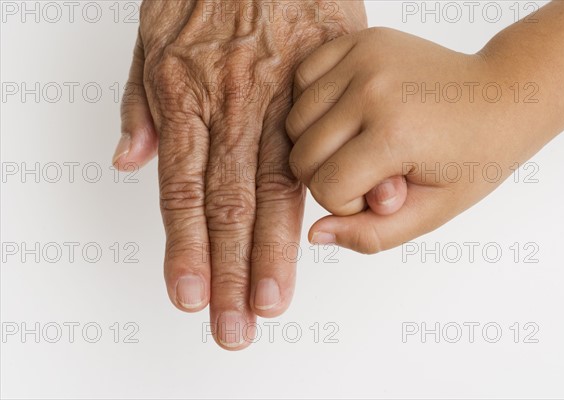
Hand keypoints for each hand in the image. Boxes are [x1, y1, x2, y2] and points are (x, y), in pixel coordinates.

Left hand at [113, 0, 366, 348]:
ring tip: (272, 302)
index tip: (191, 296)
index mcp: (186, 96)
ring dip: (272, 252)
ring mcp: (277, 99)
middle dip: (230, 272)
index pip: (184, 193)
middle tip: (235, 325)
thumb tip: (130, 162)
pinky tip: (322, 237)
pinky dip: (321, 197)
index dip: (186, 250)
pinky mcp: (314, 87)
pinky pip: (315, 150)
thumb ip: (137, 104)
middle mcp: (232, 105)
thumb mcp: (149, 37)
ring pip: (274, 189)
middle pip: (229, 205)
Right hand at [286, 27, 558, 252]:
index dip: (347, 204)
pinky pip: (303, 79)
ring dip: (318, 142)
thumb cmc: (473, 157)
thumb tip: (315, 235)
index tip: (382, 192)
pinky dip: (314, 103)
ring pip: (295, 121)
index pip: (325, 189)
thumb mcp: (430, 212)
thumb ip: (371, 235)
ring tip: (359, 141)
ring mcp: (364, 57)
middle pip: (303, 156)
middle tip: (370, 169)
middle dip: (329, 175)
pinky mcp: (360, 39)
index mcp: (395, 135)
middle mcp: (374, 90)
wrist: (503, 97)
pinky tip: (346, 112)